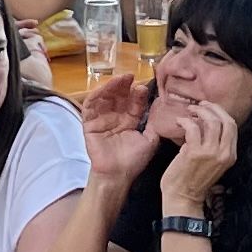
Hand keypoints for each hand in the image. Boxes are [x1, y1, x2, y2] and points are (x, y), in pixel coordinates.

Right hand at [77, 63, 158, 184]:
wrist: (118, 175)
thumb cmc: (133, 161)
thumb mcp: (150, 140)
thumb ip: (155, 124)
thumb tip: (162, 108)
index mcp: (129, 121)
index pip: (133, 103)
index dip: (138, 95)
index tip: (143, 87)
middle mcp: (115, 118)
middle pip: (118, 96)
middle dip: (124, 85)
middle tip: (130, 76)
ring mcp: (101, 120)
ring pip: (104, 97)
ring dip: (111, 87)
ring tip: (119, 80)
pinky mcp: (89, 124)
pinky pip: (90, 107)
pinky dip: (96, 95)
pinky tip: (104, 89)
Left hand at [154, 94, 242, 211]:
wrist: (184, 198)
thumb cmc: (194, 181)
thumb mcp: (213, 163)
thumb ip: (213, 146)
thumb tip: (204, 124)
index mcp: (230, 155)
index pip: (233, 126)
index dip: (221, 113)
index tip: (209, 108)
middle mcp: (224, 153)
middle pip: (226, 120)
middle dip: (213, 108)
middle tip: (200, 106)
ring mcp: (210, 153)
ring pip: (211, 121)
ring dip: (199, 112)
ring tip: (189, 112)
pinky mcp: (195, 153)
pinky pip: (193, 128)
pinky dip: (185, 121)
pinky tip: (179, 122)